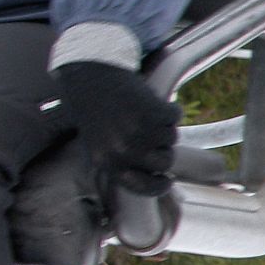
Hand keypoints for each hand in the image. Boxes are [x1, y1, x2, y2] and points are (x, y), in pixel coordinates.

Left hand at [52, 61, 179, 201]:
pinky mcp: (151, 112)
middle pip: (165, 163)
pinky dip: (169, 108)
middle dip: (162, 149)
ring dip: (163, 126)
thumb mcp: (99, 144)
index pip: (145, 187)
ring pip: (172, 138)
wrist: (89, 76)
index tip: (166, 179)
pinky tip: (150, 102)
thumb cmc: (96, 112)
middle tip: (149, 133)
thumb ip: (122, 162)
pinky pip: (175, 116)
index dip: (159, 185)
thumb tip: (158, 177)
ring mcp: (138, 132)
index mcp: (107, 162)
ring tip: (141, 113)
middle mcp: (122, 151)